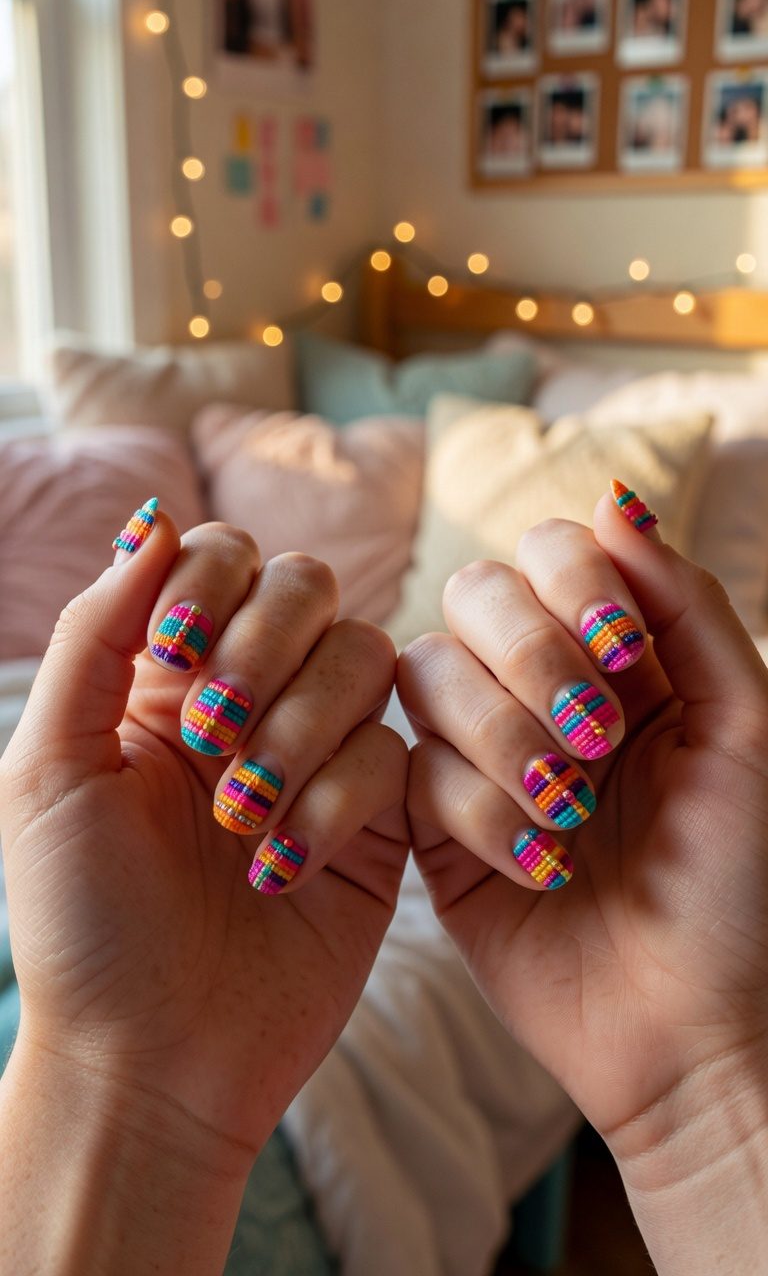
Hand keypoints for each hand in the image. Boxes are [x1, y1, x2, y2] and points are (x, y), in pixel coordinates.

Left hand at [0, 502, 407, 1273]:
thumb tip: (150, 517)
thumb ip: (96, 635)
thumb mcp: (50, 769)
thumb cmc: (82, 919)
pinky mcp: (379, 820)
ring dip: (302, 730)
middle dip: (267, 649)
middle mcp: (251, 698)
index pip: (221, 555)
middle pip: (309, 587)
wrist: (151, 1061)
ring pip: (364, 661)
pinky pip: (396, 755)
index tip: (179, 647)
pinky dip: (340, 802)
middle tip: (212, 734)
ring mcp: (321, 755)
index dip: (212, 581)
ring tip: (241, 820)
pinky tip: (280, 869)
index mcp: (166, 675)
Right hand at [399, 489, 767, 1273]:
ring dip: (503, 742)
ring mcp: (477, 750)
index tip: (623, 656)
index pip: (553, 552)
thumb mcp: (744, 727)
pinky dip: (478, 816)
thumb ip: (686, 607)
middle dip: (531, 661)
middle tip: (597, 741)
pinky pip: (410, 772)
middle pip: (474, 594)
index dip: (575, 585)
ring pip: (428, 674)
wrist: (690, 1025)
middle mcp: (537, 687)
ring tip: (570, 818)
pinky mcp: (429, 823)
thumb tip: (617, 500)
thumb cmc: (738, 879)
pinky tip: (542, 870)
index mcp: (618, 654)